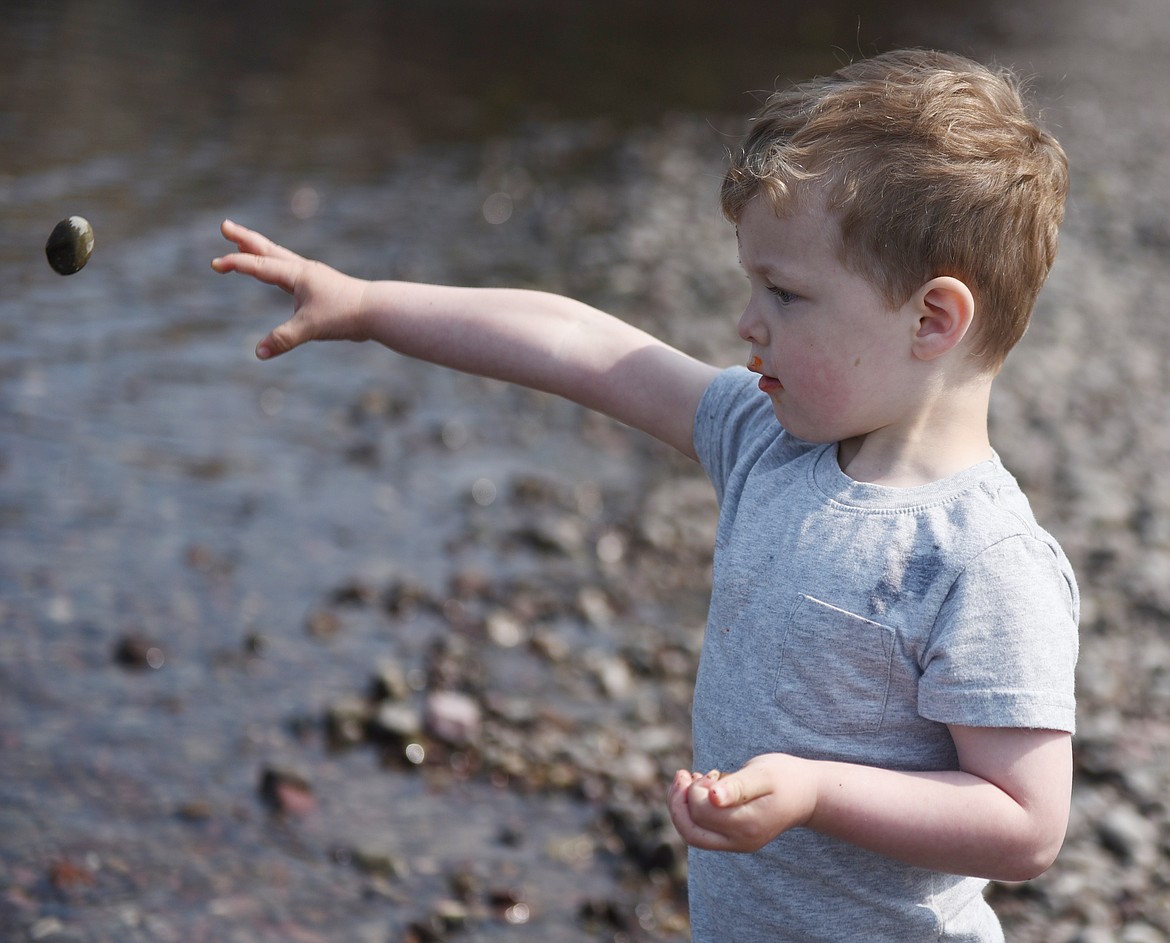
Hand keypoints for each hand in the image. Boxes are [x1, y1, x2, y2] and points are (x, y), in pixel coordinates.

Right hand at [211, 219, 368, 359]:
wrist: (376, 311)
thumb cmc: (345, 314)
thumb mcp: (311, 328)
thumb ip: (284, 339)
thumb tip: (259, 353)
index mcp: (297, 274)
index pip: (259, 266)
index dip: (236, 264)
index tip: (215, 264)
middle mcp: (302, 270)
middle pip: (267, 249)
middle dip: (244, 239)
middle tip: (224, 225)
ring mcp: (311, 277)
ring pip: (278, 258)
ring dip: (259, 249)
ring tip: (243, 243)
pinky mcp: (318, 287)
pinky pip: (289, 272)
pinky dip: (275, 266)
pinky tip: (275, 272)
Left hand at [667, 753, 817, 852]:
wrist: (808, 795)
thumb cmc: (785, 778)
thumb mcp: (762, 774)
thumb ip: (737, 786)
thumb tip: (712, 797)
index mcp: (748, 824)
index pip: (702, 812)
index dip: (694, 790)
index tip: (708, 772)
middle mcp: (741, 841)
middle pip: (691, 832)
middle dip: (678, 802)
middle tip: (682, 774)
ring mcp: (737, 844)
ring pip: (694, 835)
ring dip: (682, 807)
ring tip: (687, 778)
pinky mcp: (734, 839)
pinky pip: (704, 832)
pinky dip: (693, 811)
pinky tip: (700, 787)